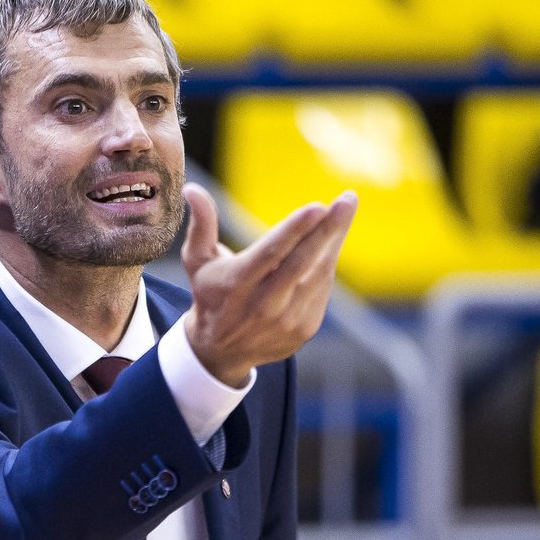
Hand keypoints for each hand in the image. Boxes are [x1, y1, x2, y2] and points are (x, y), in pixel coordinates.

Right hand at [180, 182, 355, 386]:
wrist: (221, 351)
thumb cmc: (211, 294)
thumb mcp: (198, 261)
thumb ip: (201, 224)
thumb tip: (193, 188)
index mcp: (237, 284)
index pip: (271, 253)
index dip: (295, 229)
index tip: (318, 206)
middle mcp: (263, 304)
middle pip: (302, 262)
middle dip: (329, 228)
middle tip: (347, 200)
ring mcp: (287, 320)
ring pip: (319, 274)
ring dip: (335, 240)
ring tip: (345, 209)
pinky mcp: (304, 329)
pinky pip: (322, 289)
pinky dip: (327, 263)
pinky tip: (331, 242)